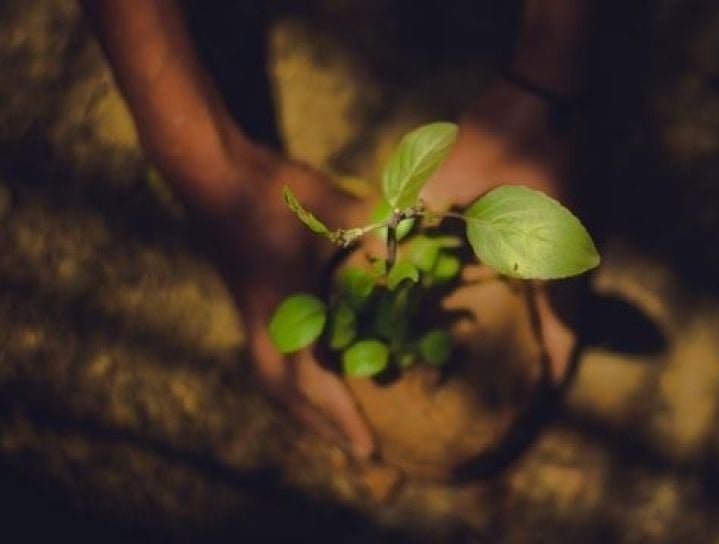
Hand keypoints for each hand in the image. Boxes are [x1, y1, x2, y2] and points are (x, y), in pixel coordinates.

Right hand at [198, 141, 376, 457]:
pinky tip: (312, 366)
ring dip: (300, 404)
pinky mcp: (248, 298)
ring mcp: (251, 312)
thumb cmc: (272, 191)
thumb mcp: (333, 206)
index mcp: (284, 312)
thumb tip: (423, 234)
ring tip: (329, 420)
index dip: (341, 418)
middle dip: (319, 424)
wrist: (211, 172)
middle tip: (352, 448)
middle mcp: (264, 323)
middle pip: (285, 394)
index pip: (313, 382)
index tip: (367, 450)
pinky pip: (268, 354)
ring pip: (270, 376)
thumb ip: (378, 225)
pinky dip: (291, 374)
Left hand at [423, 79, 577, 382]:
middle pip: (566, 311)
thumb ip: (411, 217)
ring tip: (505, 325)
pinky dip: (534, 270)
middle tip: (511, 368)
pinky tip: (503, 266)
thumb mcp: (450, 177)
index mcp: (558, 256)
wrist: (556, 77)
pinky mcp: (579, 202)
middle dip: (540, 343)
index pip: (567, 332)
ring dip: (538, 305)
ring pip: (561, 280)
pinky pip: (556, 251)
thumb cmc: (510, 131)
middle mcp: (580, 249)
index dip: (554, 371)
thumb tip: (370, 251)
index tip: (541, 401)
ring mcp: (585, 224)